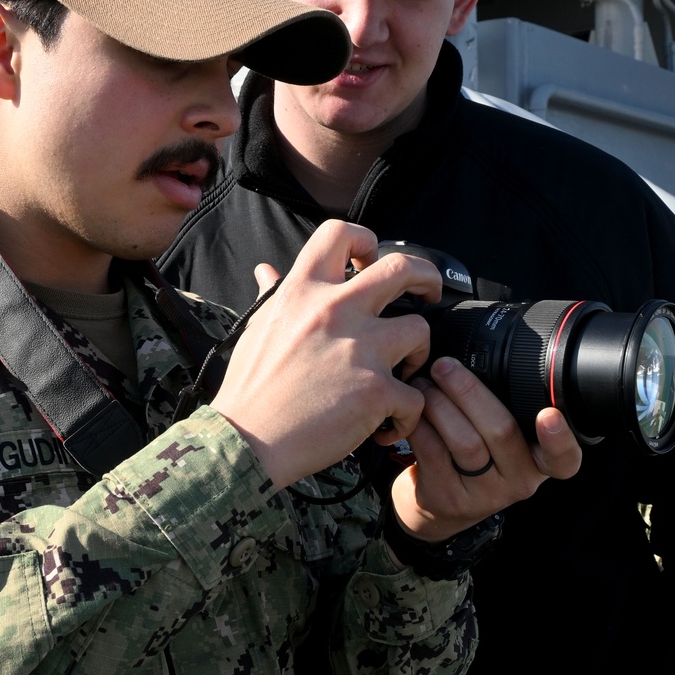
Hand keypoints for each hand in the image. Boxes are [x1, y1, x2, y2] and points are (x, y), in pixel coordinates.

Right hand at [211, 221, 442, 489]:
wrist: (246, 442)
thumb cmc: (250, 388)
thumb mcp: (256, 328)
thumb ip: (273, 294)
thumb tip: (267, 269)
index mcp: (303, 291)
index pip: (341, 233)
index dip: (366, 241)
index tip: (371, 261)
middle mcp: (334, 311)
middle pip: (402, 267)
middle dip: (426, 277)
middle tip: (428, 295)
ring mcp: (360, 349)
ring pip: (420, 330)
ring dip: (420, 352)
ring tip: (406, 372)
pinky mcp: (376, 390)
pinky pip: (414, 396)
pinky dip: (407, 415)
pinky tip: (389, 424)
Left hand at [389, 356, 581, 542]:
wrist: (439, 507)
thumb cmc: (477, 459)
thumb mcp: (504, 442)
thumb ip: (509, 409)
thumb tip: (485, 350)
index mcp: (540, 462)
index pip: (564, 459)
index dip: (560, 438)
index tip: (550, 415)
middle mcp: (518, 481)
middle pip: (502, 431)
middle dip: (469, 391)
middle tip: (445, 366)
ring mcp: (483, 495)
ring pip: (464, 441)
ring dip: (440, 403)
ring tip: (425, 383)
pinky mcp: (448, 497)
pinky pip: (433, 451)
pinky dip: (421, 422)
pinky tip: (415, 408)